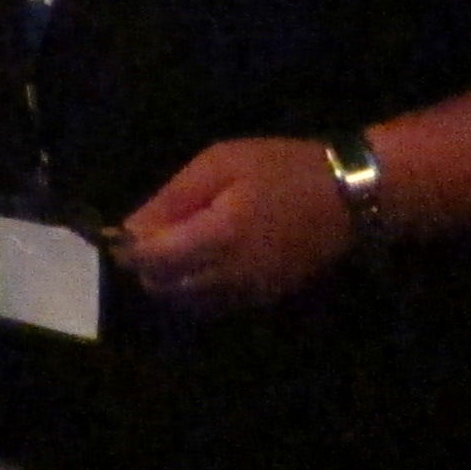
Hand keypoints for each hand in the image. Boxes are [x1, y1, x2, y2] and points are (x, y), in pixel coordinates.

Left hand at [117, 138, 353, 305]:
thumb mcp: (221, 163)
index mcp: (218, 237)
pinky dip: (193, 290)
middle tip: (150, 234)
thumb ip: (172, 199)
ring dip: (168, 280)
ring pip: (184, 302)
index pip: (151, 261)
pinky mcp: (262, 300)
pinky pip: (211, 306)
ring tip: (176, 245)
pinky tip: (201, 261)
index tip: (120, 231)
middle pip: (162, 287)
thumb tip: (128, 230)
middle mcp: (230, 276)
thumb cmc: (283, 168)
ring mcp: (248, 294)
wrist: (351, 196)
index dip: (127, 249)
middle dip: (145, 266)